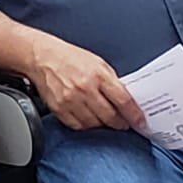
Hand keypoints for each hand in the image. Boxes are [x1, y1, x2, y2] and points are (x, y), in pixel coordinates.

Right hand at [30, 37, 146, 131]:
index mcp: (98, 75)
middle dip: (120, 123)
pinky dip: (86, 125)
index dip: (134, 115)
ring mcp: (71, 100)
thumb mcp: (97, 63)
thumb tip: (125, 100)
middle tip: (123, 123)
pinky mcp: (59, 108)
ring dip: (103, 124)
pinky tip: (88, 118)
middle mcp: (85, 89)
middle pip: (110, 116)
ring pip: (94, 124)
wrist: (42, 57)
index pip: (123, 101)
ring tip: (104, 119)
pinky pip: (78, 125)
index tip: (140, 122)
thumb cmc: (69, 58)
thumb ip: (111, 81)